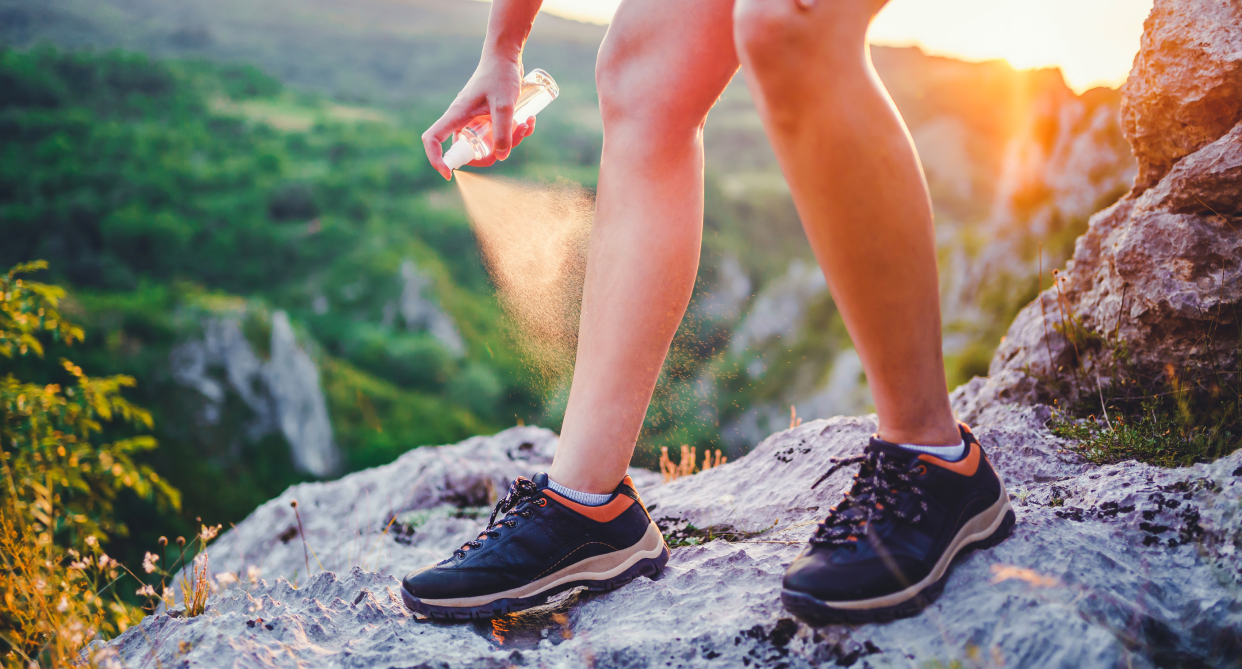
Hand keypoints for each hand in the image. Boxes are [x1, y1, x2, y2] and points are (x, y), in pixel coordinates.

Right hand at [421, 56, 538, 179]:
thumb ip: (503, 131)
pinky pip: (498, 134)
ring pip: (488, 143)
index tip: (447, 174)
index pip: (433, 140)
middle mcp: (463, 120)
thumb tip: (500, 157)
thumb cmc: (500, 74)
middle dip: (494, 152)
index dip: (437, 159)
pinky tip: (529, 119)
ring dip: (511, 140)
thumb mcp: (504, 104)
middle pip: (469, 150)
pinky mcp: (488, 117)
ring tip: (526, 123)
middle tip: (515, 136)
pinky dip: (515, 132)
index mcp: (457, 115)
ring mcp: (475, 120)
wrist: (506, 56)